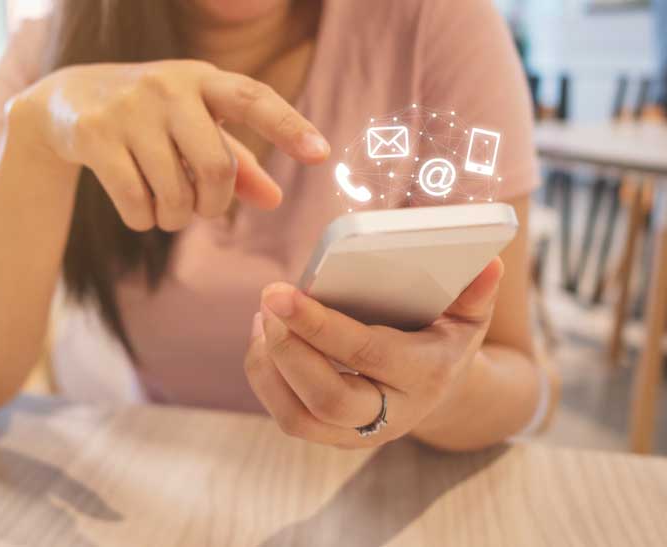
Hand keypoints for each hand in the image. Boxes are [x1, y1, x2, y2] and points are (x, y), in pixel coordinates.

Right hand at [11, 60, 329, 231]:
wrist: (66, 100)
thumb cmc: (148, 117)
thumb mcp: (194, 127)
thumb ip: (236, 162)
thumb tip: (274, 200)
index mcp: (201, 79)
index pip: (253, 99)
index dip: (288, 126)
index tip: (321, 154)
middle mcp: (167, 87)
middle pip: (214, 166)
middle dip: (214, 204)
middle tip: (203, 209)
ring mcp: (128, 109)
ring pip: (173, 192)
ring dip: (176, 218)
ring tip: (169, 211)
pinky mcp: (95, 135)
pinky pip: (135, 203)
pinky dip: (144, 221)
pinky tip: (141, 212)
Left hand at [244, 259, 504, 447]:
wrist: (439, 395)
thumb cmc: (443, 342)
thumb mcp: (468, 318)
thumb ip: (475, 293)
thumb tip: (487, 263)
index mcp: (424, 376)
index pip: (364, 354)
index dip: (318, 325)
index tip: (282, 293)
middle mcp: (392, 415)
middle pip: (327, 398)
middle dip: (287, 349)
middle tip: (269, 301)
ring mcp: (358, 434)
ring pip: (297, 418)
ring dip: (268, 365)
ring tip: (264, 316)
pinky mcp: (330, 438)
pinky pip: (286, 417)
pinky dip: (265, 377)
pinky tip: (264, 335)